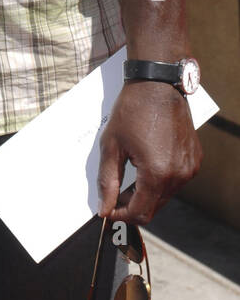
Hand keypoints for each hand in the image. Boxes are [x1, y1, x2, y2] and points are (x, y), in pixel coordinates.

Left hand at [97, 80, 201, 224]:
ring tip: (130, 173)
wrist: (158, 84)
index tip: (108, 209)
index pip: (140, 213)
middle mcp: (178, 175)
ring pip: (165, 196)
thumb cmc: (132, 110)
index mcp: (157, 174)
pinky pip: (177, 181)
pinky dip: (161, 180)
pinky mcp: (195, 159)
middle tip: (115, 192)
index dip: (120, 215)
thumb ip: (107, 181)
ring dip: (147, 193)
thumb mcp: (112, 146)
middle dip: (132, 205)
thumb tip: (104, 209)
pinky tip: (147, 163)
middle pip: (154, 207)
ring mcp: (190, 168)